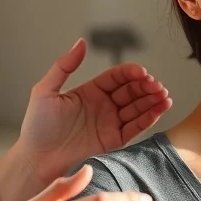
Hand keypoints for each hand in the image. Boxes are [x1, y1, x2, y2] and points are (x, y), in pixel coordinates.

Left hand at [20, 38, 171, 182]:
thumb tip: (81, 42)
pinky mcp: (113, 140)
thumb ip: (64, 66)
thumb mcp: (45, 90)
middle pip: (131, 91)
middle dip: (146, 87)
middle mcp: (103, 105)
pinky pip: (135, 127)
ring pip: (137, 108)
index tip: (141, 72)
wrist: (36, 158)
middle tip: (156, 85)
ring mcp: (110, 122)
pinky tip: (160, 109)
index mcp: (90, 90)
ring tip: (164, 96)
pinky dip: (149, 118)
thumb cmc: (37, 126)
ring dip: (152, 101)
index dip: (131, 73)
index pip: (117, 77)